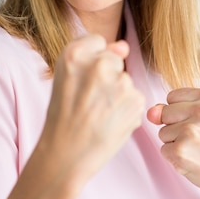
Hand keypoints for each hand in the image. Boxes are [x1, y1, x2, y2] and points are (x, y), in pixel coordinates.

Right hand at [42, 34, 144, 189]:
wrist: (65, 156)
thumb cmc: (63, 116)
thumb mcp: (68, 79)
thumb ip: (94, 56)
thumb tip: (124, 47)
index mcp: (74, 54)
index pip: (97, 42)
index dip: (90, 63)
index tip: (81, 82)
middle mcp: (99, 64)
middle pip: (114, 61)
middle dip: (107, 78)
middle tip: (88, 102)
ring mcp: (119, 82)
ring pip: (125, 81)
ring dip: (118, 96)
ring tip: (97, 115)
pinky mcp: (135, 100)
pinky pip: (135, 98)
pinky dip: (127, 111)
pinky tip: (110, 123)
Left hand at [147, 87, 199, 198]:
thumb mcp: (199, 117)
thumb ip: (171, 109)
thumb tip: (151, 113)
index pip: (171, 97)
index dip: (180, 113)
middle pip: (164, 113)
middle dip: (174, 126)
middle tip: (198, 137)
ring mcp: (191, 130)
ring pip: (162, 132)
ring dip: (175, 143)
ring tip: (196, 148)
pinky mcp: (181, 150)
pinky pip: (163, 149)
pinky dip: (174, 157)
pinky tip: (192, 159)